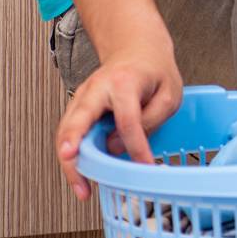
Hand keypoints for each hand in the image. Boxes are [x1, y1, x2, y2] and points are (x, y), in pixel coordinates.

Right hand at [55, 34, 182, 201]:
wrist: (136, 48)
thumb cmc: (154, 71)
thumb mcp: (169, 92)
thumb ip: (151, 119)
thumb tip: (120, 147)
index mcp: (123, 82)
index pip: (127, 120)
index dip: (136, 147)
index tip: (145, 166)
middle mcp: (95, 89)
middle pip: (78, 122)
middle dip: (74, 151)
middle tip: (80, 179)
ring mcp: (82, 98)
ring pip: (66, 131)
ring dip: (70, 163)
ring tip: (82, 189)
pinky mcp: (77, 108)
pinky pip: (69, 134)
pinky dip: (72, 156)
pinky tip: (81, 174)